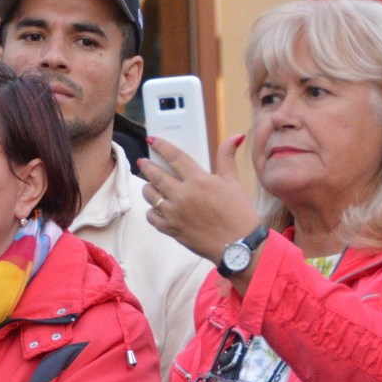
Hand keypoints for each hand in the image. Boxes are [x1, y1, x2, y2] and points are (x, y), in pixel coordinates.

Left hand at [139, 135, 260, 266]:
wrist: (237, 245)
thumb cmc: (238, 212)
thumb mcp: (233, 182)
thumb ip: (227, 157)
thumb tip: (236, 136)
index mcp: (198, 180)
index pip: (174, 157)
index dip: (161, 146)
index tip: (151, 139)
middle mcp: (183, 195)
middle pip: (156, 175)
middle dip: (146, 166)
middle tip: (142, 161)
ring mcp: (174, 213)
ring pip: (150, 195)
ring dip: (148, 187)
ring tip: (149, 185)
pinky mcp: (171, 229)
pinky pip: (152, 217)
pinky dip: (151, 211)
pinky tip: (156, 207)